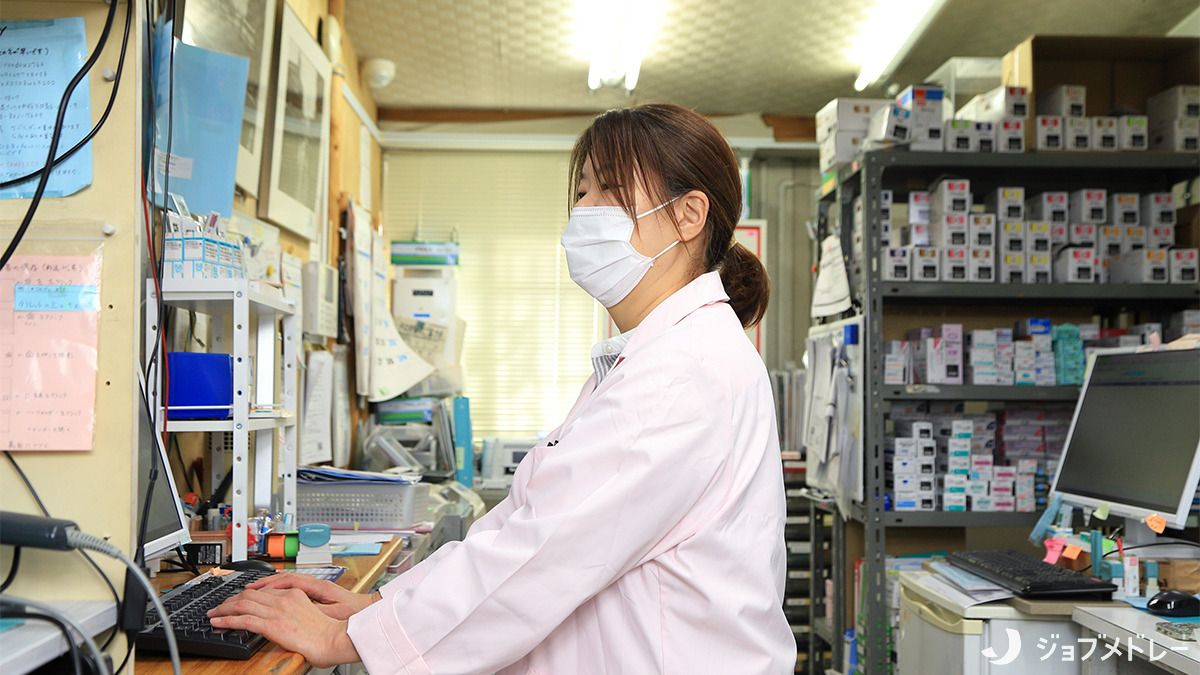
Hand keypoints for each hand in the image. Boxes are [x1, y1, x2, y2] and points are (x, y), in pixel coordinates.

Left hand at [207, 586, 360, 667]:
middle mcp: (283, 599)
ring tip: (213, 614)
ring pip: (242, 605)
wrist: (333, 639)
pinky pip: (243, 620)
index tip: (237, 599)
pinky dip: (226, 621)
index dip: (246, 594)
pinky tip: (217, 623)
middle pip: (249, 595)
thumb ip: (296, 611)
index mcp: (294, 594)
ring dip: (224, 609)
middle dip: (230, 600)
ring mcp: (277, 611)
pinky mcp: (272, 625)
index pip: (263, 591)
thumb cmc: (327, 633)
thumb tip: (286, 619)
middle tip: (220, 606)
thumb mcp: (311, 614)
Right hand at [244, 572, 378, 619]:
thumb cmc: (352, 612)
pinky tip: (269, 594)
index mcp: (318, 586)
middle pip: (284, 578)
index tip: (253, 589)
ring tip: (251, 590)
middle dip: (263, 583)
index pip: (289, 580)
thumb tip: (301, 611)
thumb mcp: (334, 614)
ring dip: (268, 585)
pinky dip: (277, 588)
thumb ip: (317, 611)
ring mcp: (314, 586)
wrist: (365, 610)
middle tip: (245, 589)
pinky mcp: (314, 591)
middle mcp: (315, 582)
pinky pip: (291, 586)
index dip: (269, 584)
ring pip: (286, 581)